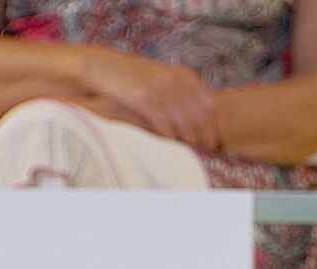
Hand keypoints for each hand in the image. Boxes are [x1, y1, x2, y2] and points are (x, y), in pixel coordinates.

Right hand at [82, 49, 220, 151]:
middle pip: (201, 118)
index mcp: (185, 75)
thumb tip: (201, 126)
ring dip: (188, 141)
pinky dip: (170, 139)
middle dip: (204, 138)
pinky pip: (165, 126)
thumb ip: (182, 96)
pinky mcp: (145, 100)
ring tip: (188, 152)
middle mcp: (177, 81)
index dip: (214, 128)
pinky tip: (170, 146)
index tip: (214, 144)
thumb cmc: (134, 79)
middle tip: (203, 153)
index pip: (211, 107)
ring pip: (185, 124)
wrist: (102, 67)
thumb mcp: (163, 81)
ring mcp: (161, 90)